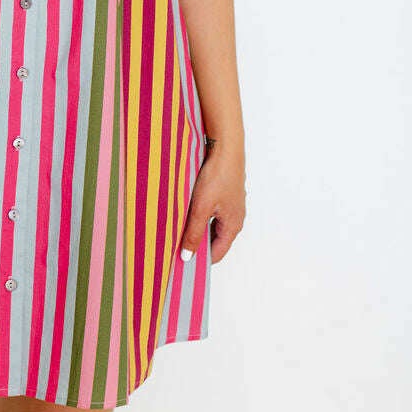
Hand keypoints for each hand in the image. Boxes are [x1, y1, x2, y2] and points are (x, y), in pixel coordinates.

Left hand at [179, 141, 245, 264]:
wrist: (226, 148)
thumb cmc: (218, 176)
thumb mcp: (201, 208)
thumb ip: (194, 233)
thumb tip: (187, 256)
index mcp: (233, 226)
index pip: (217, 254)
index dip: (200, 260)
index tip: (182, 263)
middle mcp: (235, 218)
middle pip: (215, 240)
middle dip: (197, 244)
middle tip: (176, 246)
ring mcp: (231, 206)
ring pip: (212, 225)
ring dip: (197, 228)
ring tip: (178, 228)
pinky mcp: (225, 194)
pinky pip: (212, 212)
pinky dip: (200, 216)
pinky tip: (186, 210)